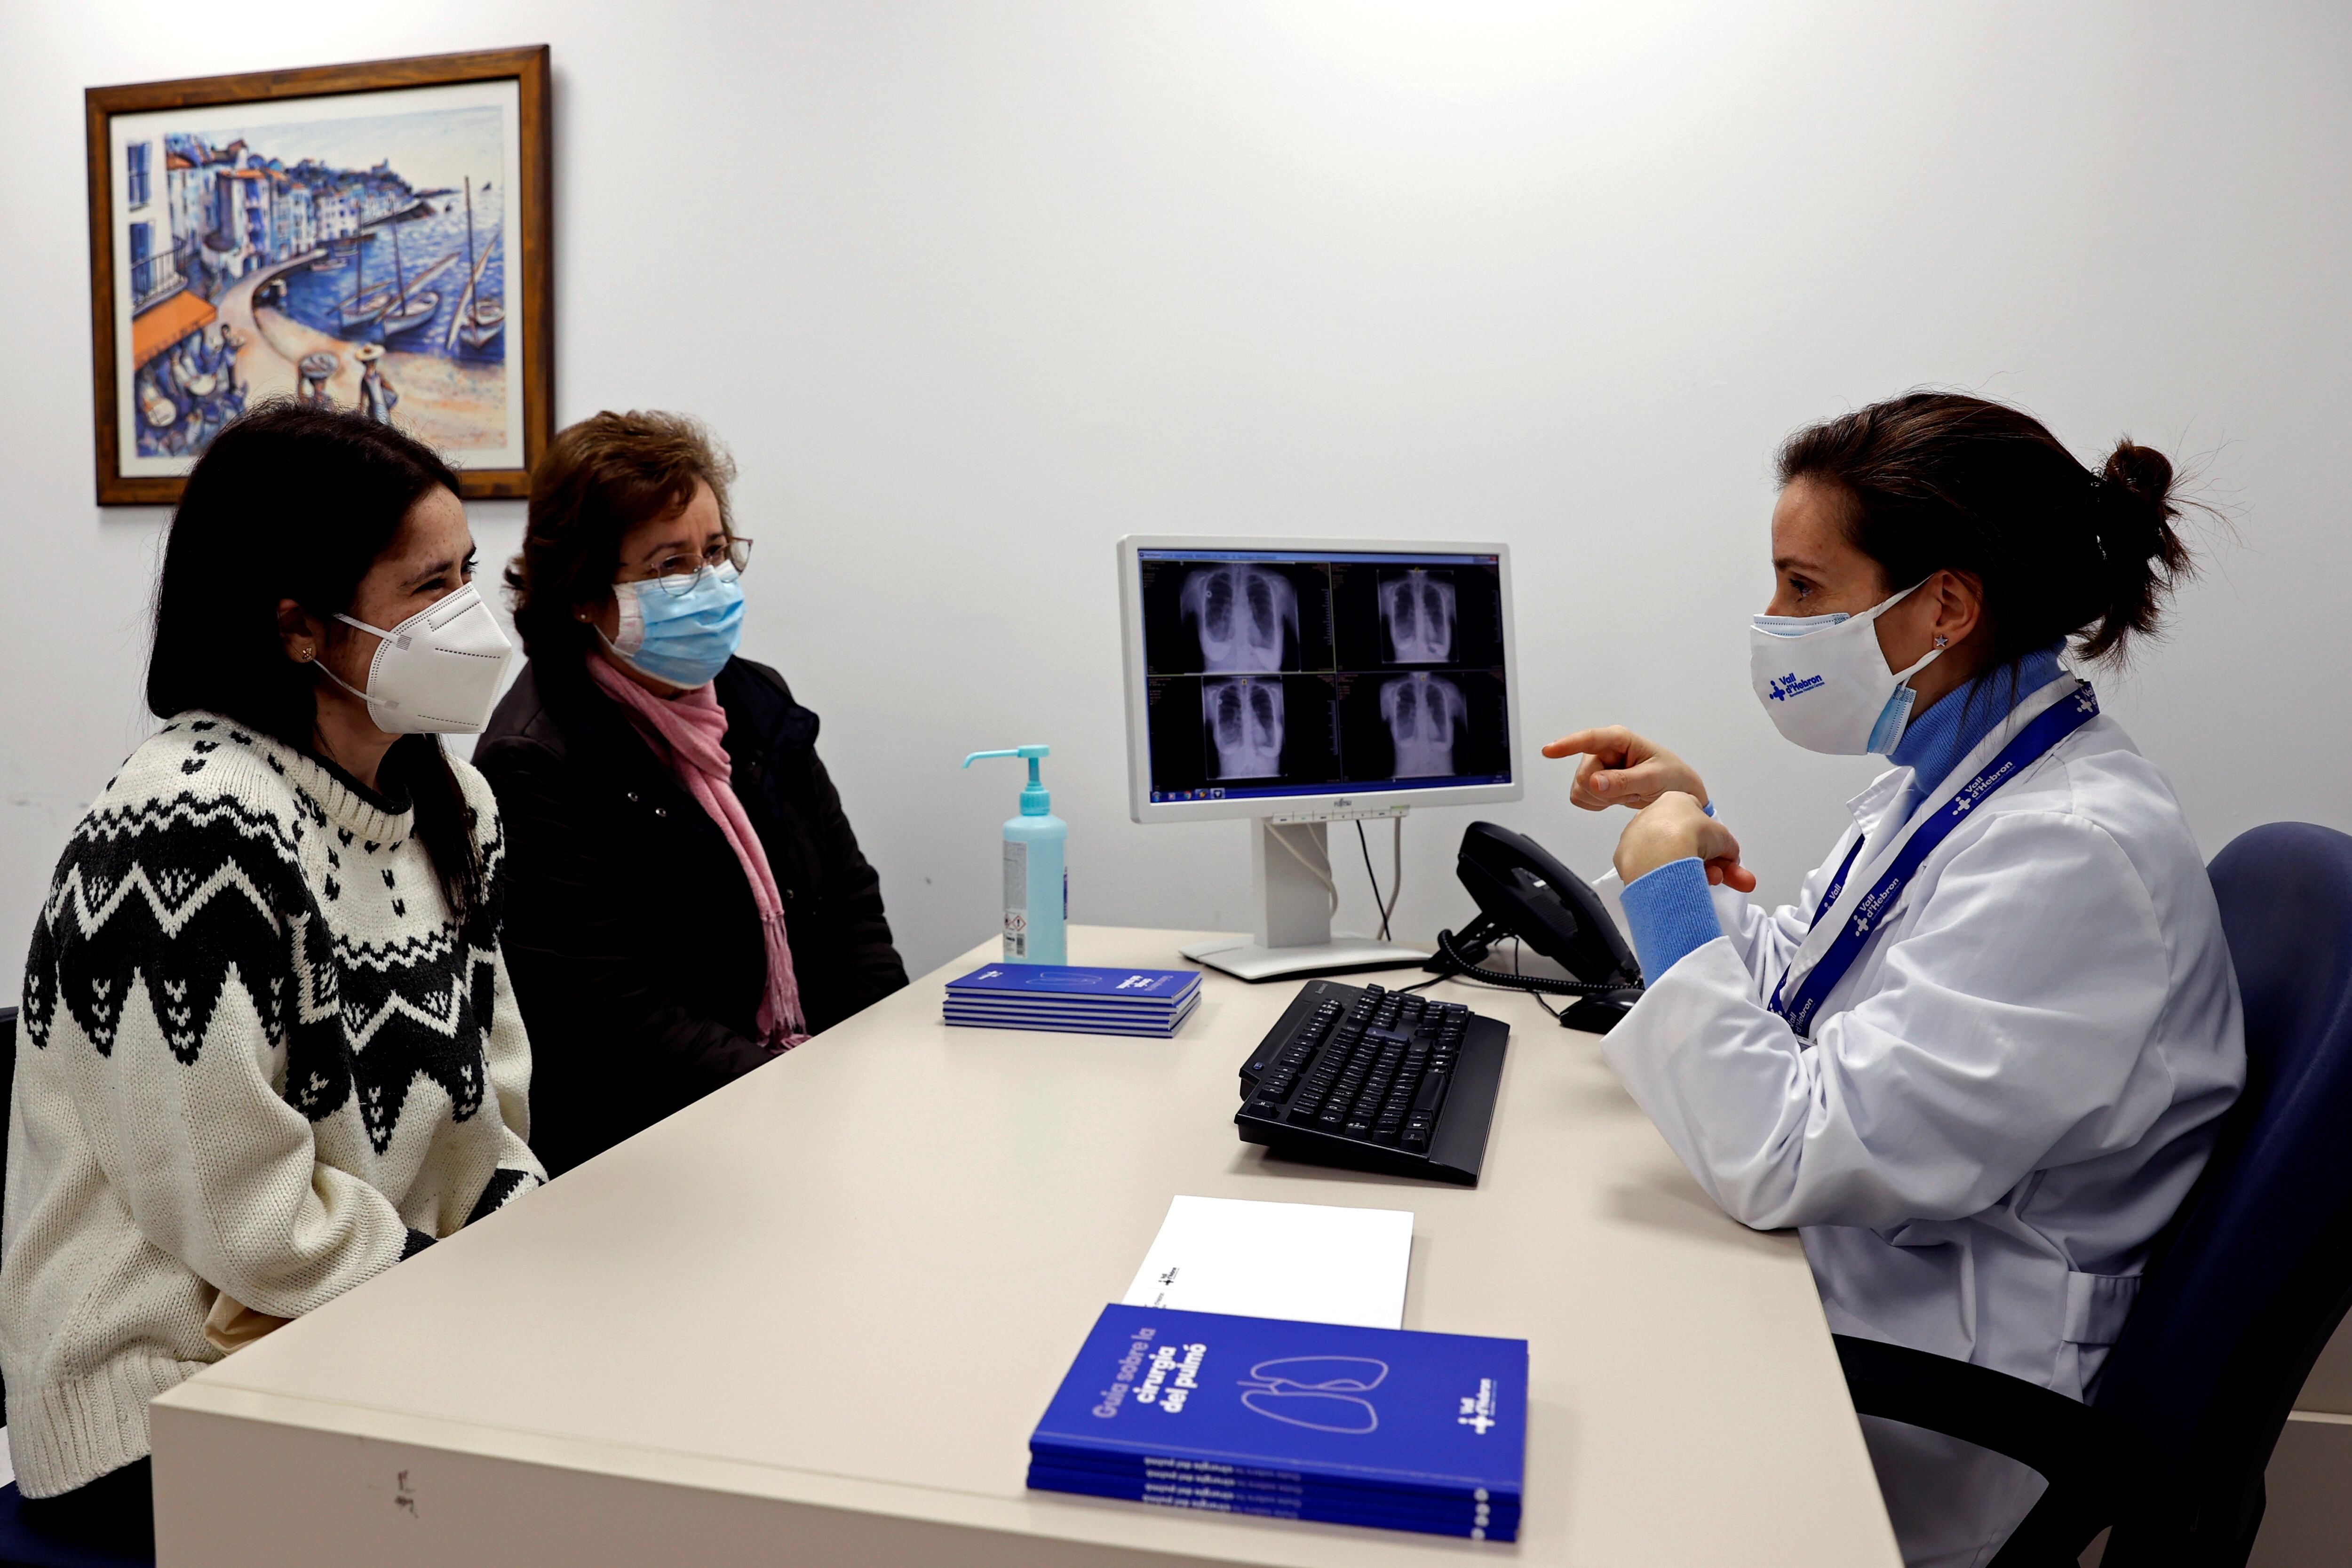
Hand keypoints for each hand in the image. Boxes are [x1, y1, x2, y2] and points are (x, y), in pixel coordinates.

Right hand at [1542, 726, 1708, 811]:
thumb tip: (1595, 782)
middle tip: (1630, 790)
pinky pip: (1580, 798)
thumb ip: (1625, 781)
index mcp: (1620, 739)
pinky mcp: (1593, 782)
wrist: (1678, 794)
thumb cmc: (1672, 777)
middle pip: (1584, 774)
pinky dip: (1597, 804)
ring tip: (1626, 793)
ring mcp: (1597, 766)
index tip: (1549, 751)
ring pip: (1580, 788)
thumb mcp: (1654, 779)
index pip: (1589, 739)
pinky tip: (1615, 799)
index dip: (1567, 744)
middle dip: (1604, 790)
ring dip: (1602, 798)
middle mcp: (1603, 750)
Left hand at [1614, 792, 1756, 891]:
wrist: (1661, 853)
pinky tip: (1675, 883)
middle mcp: (1652, 814)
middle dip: (1704, 862)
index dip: (1713, 844)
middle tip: (1717, 877)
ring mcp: (1636, 835)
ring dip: (1687, 871)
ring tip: (1700, 882)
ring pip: (1665, 856)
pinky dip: (1662, 877)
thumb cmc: (1689, 835)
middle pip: (1682, 841)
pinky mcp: (1624, 856)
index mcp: (1675, 801)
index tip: (1721, 861)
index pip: (1697, 822)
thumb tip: (1731, 858)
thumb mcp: (1724, 839)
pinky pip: (1648, 868)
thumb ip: (1728, 847)